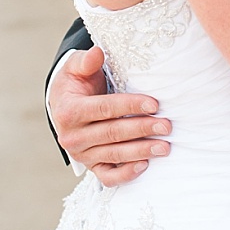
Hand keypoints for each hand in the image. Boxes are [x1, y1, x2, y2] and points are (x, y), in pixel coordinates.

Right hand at [49, 47, 171, 186]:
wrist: (63, 107)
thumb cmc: (76, 84)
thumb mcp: (75, 68)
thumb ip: (86, 61)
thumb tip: (97, 52)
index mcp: (69, 111)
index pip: (104, 108)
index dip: (130, 106)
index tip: (154, 104)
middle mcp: (72, 136)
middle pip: (112, 133)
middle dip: (142, 129)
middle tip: (167, 125)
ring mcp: (82, 154)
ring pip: (114, 154)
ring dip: (141, 151)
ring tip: (165, 146)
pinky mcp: (91, 166)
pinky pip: (108, 176)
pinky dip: (126, 175)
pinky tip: (145, 166)